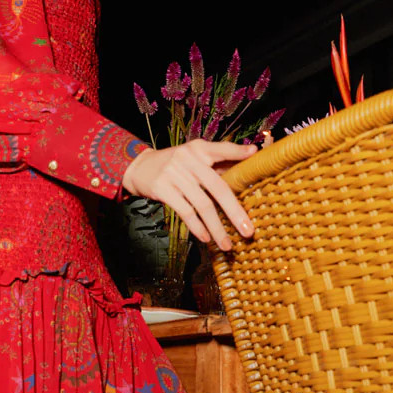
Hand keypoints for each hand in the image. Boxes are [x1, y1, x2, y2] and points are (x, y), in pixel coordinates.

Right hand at [121, 138, 256, 250]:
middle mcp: (188, 159)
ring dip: (217, 228)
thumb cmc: (174, 164)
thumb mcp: (193, 158)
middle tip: (248, 231)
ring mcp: (174, 174)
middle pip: (217, 187)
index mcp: (199, 148)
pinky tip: (206, 238)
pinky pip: (185, 211)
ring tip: (227, 244)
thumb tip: (245, 169)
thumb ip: (216, 164)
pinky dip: (197, 226)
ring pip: (202, 205)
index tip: (254, 154)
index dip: (237, 152)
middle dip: (235, 212)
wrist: (139, 167)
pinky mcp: (162, 188)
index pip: (221, 149)